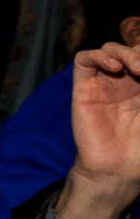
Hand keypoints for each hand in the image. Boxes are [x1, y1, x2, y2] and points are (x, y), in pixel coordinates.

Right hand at [59, 42, 139, 218]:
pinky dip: (99, 55)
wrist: (119, 169)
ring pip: (110, 49)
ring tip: (137, 68)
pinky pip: (84, 60)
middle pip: (131, 49)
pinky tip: (114, 67)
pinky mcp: (84, 88)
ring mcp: (104, 83)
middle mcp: (126, 82)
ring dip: (126, 52)